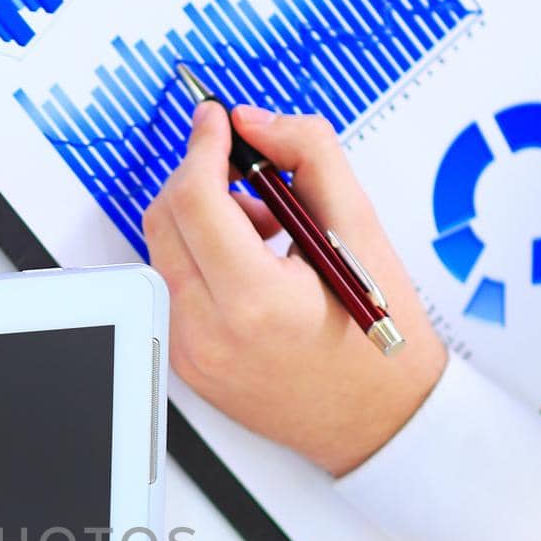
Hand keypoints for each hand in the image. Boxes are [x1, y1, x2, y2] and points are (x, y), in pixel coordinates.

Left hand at [144, 104, 446, 476]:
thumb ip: (308, 156)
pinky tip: (250, 266)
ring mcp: (190, 353)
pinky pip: (172, 288)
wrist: (378, 420)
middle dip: (199, 177)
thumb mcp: (360, 230)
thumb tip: (255, 121)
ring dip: (201, 220)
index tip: (218, 120)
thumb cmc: (377, 336)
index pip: (195, 198)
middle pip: (164, 219)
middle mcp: (209, 332)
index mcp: (255, 301)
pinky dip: (200, 259)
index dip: (203, 145)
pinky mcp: (185, 363)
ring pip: (162, 251)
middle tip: (247, 170)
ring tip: (265, 228)